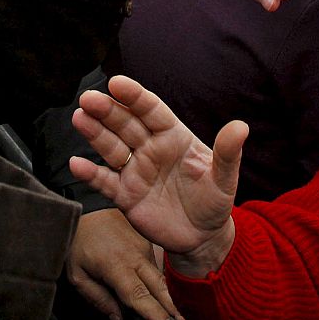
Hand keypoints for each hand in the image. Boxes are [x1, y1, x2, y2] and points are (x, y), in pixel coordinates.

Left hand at [67, 209, 189, 319]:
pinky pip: (155, 268)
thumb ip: (97, 298)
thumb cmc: (80, 239)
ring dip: (171, 299)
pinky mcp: (148, 244)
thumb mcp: (77, 274)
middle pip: (160, 288)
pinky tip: (164, 297)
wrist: (88, 206)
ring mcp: (144, 248)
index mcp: (116, 266)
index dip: (155, 315)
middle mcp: (135, 257)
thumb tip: (117, 318)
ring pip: (160, 279)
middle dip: (176, 311)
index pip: (139, 296)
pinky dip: (160, 284)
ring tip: (181, 318)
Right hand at [70, 76, 245, 276]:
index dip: (134, 96)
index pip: (151, 110)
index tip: (116, 82)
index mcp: (173, 137)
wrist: (203, 237)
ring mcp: (135, 171)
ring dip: (95, 133)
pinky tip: (77, 164)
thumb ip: (228, 153)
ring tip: (79, 117)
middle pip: (126, 124)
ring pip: (111, 147)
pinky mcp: (126, 196)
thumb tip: (241, 127)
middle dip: (107, 110)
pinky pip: (105, 182)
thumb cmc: (214, 201)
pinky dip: (90, 174)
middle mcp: (150, 149)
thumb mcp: (224, 178)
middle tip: (89, 98)